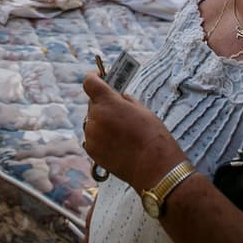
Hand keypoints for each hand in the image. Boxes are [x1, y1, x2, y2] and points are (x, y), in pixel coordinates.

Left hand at [82, 72, 186, 190]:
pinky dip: (101, 137)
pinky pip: (92, 137)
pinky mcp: (91, 150)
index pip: (89, 82)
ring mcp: (91, 135)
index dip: (94, 78)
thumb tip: (118, 97)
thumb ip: (124, 100)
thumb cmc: (151, 135)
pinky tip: (117, 143)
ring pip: (92, 121)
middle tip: (117, 109)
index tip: (99, 77)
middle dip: (103, 104)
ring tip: (120, 130)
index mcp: (107, 102)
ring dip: (101, 121)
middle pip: (93, 104)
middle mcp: (95, 117)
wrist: (153, 166)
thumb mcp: (141, 109)